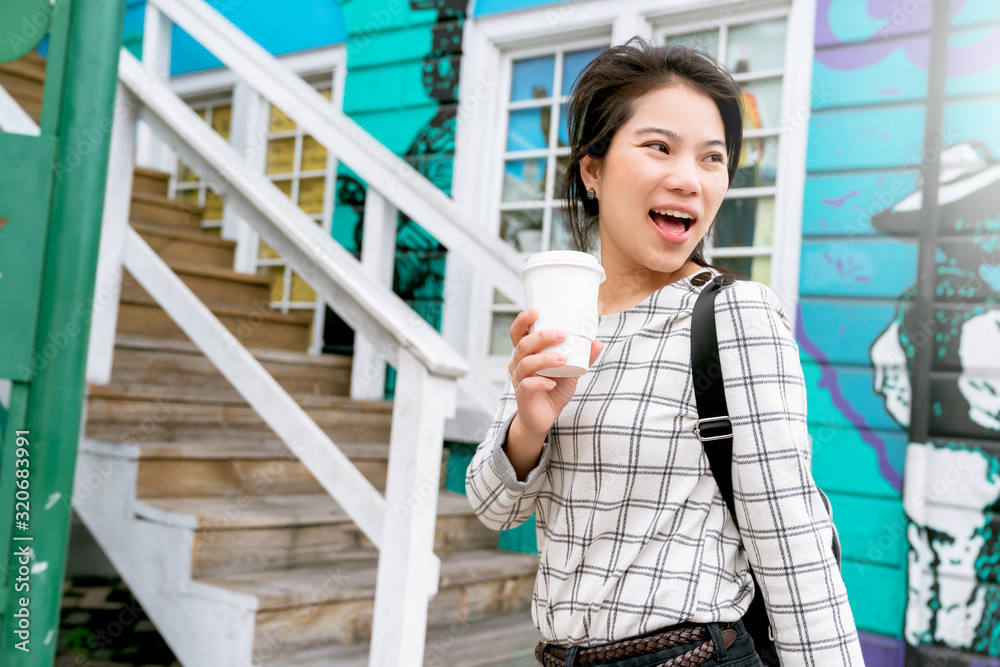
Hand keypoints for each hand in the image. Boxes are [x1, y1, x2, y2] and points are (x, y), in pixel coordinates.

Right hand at [507, 308, 603, 439]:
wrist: (544, 416)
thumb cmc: (554, 388)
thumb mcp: (571, 370)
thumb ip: (582, 357)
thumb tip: (597, 342)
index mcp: (526, 353)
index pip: (518, 332)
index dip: (523, 320)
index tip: (536, 310)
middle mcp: (518, 363)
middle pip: (522, 345)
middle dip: (541, 337)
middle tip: (561, 334)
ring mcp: (518, 379)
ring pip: (525, 364)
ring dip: (544, 359)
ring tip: (563, 359)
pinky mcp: (521, 395)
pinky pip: (527, 385)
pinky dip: (541, 382)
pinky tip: (552, 382)